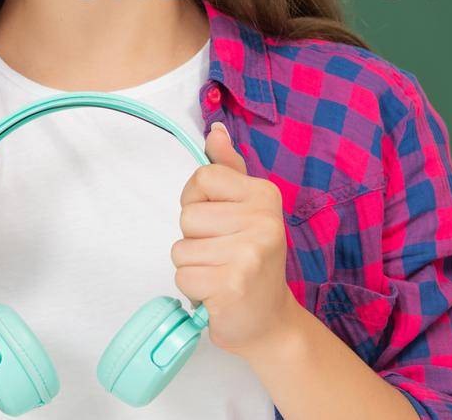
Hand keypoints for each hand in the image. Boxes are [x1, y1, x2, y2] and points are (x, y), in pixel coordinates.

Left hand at [172, 121, 300, 356]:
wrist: (270, 321)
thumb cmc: (252, 262)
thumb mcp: (247, 210)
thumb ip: (228, 170)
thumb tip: (214, 131)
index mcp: (264, 194)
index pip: (201, 179)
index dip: (197, 203)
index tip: (218, 222)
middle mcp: (262, 220)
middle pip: (187, 216)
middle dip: (195, 240)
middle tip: (222, 255)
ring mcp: (249, 253)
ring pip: (181, 249)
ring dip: (193, 267)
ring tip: (220, 274)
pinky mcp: (231, 285)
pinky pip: (183, 277)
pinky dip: (193, 290)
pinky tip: (217, 293)